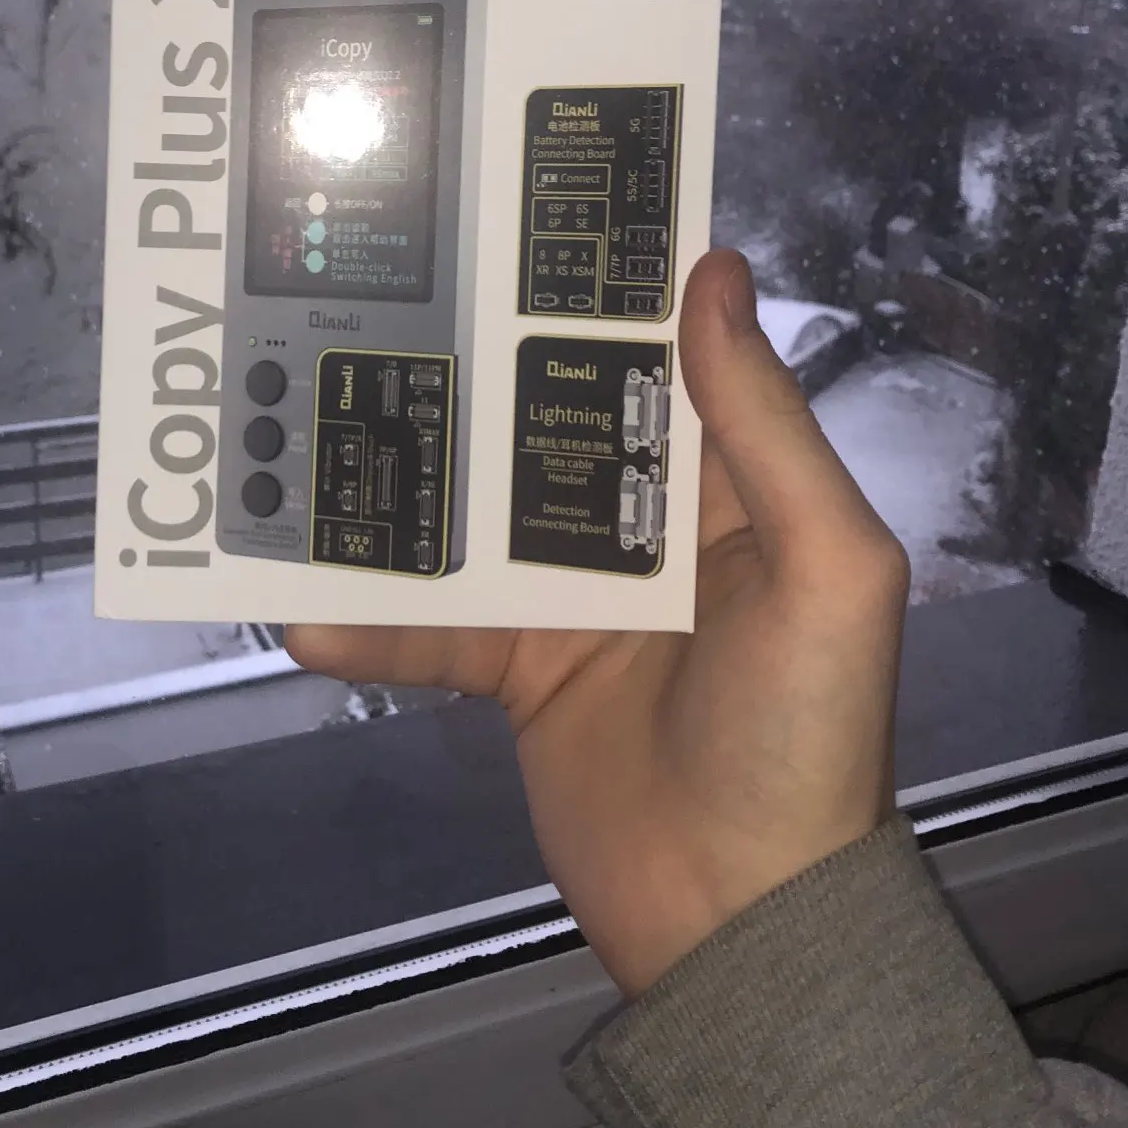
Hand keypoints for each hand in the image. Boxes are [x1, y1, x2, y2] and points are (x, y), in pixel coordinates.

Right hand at [286, 250, 909, 999]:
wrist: (739, 920)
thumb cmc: (801, 732)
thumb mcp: (825, 568)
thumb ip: (764, 427)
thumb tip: (714, 271)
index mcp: (727, 484)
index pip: (660, 357)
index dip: (601, 286)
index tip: (520, 207)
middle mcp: (644, 523)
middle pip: (542, 421)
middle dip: (471, 366)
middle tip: (370, 293)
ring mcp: (570, 595)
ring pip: (471, 514)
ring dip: (397, 487)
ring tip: (302, 431)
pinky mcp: (513, 667)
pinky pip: (432, 628)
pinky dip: (371, 625)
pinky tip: (302, 610)